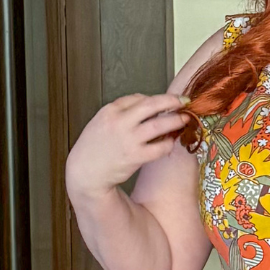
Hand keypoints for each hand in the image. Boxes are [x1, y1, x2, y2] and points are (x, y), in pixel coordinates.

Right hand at [65, 92, 189, 201]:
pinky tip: (171, 142)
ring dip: (175, 121)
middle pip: (151, 105)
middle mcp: (119, 122)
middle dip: (171, 101)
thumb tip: (145, 103)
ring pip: (159, 125)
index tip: (167, 101)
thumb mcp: (101, 122)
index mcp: (110, 111)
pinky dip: (168, 144)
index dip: (155, 99)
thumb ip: (121, 112)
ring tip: (185, 119)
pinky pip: (159, 147)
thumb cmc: (93, 148)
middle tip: (184, 101)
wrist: (84, 172)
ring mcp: (128, 139)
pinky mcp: (135, 156)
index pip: (138, 98)